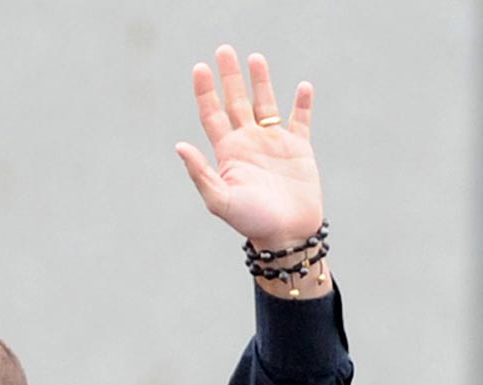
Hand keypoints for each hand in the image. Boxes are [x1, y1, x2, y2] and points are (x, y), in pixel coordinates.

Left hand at [176, 47, 324, 255]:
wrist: (287, 236)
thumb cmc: (252, 222)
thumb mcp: (220, 201)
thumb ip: (201, 173)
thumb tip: (180, 146)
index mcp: (228, 153)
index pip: (212, 115)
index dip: (205, 92)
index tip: (200, 68)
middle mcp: (249, 144)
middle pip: (236, 102)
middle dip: (229, 77)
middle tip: (224, 50)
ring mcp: (274, 144)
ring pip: (266, 104)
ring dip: (261, 81)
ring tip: (255, 58)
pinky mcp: (299, 149)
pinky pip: (300, 120)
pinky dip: (303, 104)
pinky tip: (302, 87)